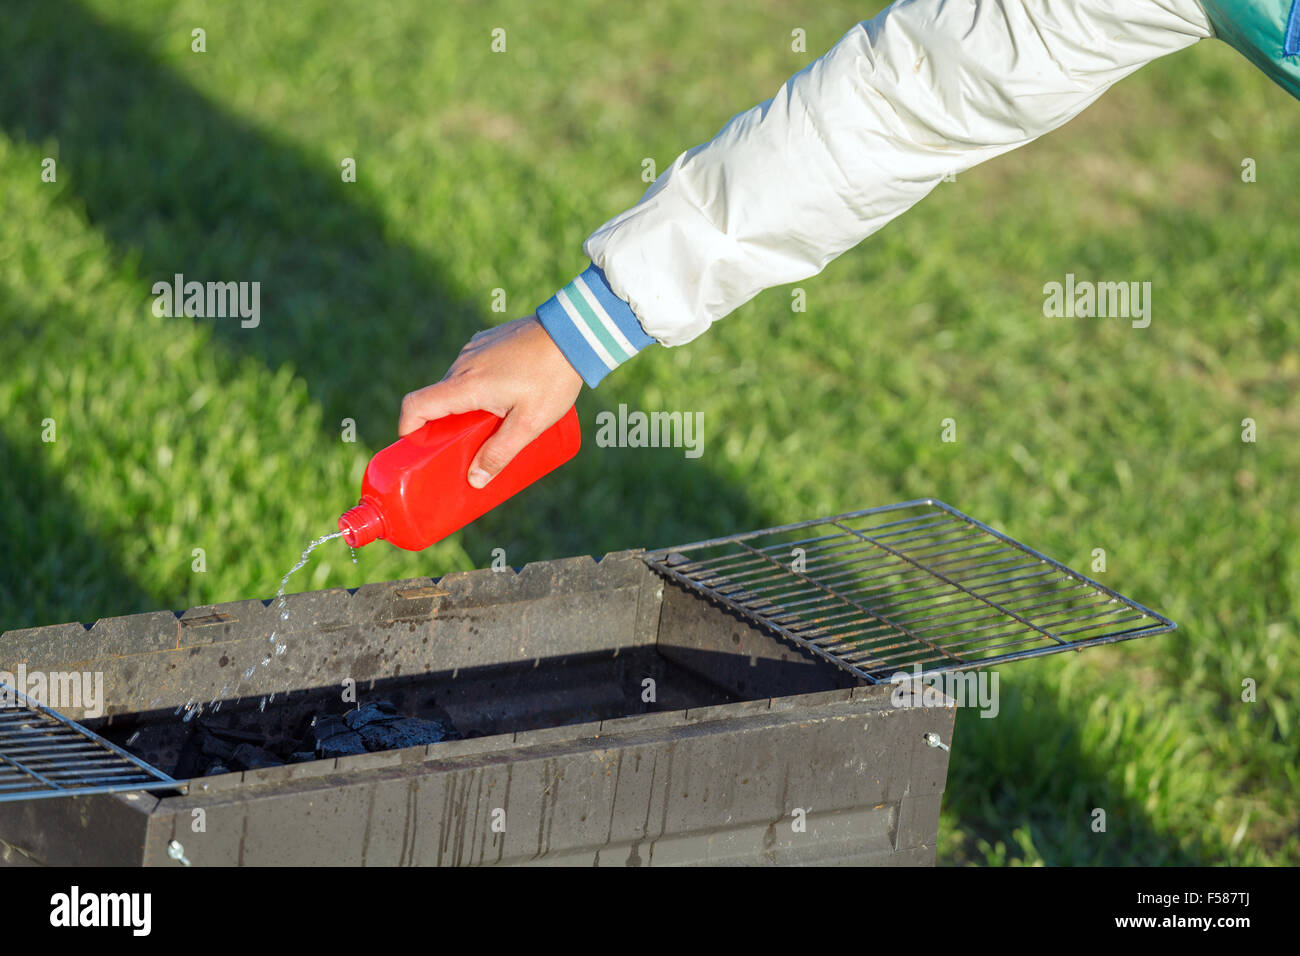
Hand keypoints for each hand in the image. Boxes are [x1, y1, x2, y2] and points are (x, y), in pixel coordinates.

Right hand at [398, 315, 583, 486]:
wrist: (574, 332)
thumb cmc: (552, 378)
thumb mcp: (530, 424)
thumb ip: (501, 452)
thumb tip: (474, 480)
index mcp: (466, 384)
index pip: (416, 405)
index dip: (408, 429)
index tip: (416, 448)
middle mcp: (462, 363)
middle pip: (438, 399)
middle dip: (445, 426)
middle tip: (465, 449)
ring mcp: (474, 349)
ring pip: (457, 384)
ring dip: (465, 406)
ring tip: (494, 424)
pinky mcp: (487, 341)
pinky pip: (472, 369)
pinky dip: (477, 387)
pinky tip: (506, 397)